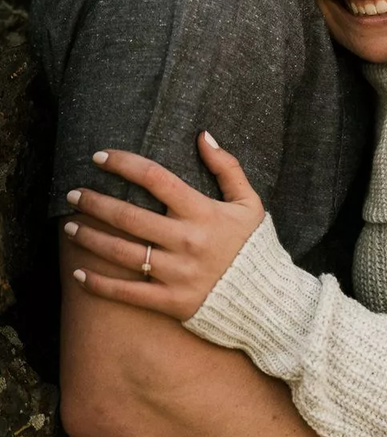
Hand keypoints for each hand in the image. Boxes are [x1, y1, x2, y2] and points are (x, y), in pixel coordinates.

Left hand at [63, 133, 264, 320]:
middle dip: (94, 202)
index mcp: (202, 212)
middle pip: (128, 215)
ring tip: (69, 227)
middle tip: (72, 194)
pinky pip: (126, 293)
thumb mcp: (249, 203)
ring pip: (121, 252)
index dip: (123, 164)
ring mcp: (176, 273)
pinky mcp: (171, 301)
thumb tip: (203, 135)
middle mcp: (186, 240)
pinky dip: (99, 284)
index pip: (155, 178)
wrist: (267, 298)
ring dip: (90, 238)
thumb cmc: (253, 247)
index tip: (99, 158)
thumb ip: (227, 167)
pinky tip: (78, 273)